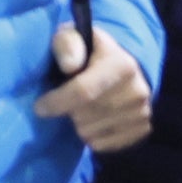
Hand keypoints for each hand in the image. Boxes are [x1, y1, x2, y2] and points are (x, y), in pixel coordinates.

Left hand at [33, 23, 152, 149]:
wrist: (125, 66)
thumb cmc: (90, 50)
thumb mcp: (73, 36)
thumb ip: (67, 44)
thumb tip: (69, 65)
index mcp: (122, 65)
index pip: (84, 91)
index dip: (57, 102)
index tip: (39, 107)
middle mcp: (138, 91)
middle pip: (85, 116)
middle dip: (67, 110)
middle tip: (66, 98)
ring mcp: (142, 113)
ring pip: (91, 133)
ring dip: (78, 123)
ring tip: (81, 106)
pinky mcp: (142, 130)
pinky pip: (102, 146)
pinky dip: (90, 136)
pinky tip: (93, 119)